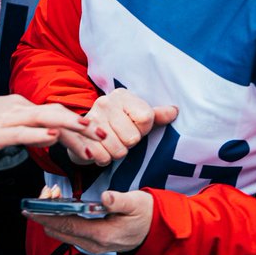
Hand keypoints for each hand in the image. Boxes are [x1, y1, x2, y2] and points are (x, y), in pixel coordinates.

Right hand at [0, 94, 98, 155]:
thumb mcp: (3, 124)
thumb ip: (25, 128)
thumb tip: (47, 136)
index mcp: (21, 105)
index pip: (57, 113)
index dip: (79, 124)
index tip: (97, 134)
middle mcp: (19, 108)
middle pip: (58, 113)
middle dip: (84, 124)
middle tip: (105, 135)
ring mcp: (8, 119)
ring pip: (46, 119)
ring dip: (71, 126)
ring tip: (91, 134)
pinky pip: (22, 132)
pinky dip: (40, 134)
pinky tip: (54, 138)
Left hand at [25, 187, 153, 253]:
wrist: (156, 230)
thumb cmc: (146, 215)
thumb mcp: (136, 203)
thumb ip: (119, 200)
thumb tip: (105, 197)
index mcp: (102, 234)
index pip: (65, 225)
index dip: (45, 216)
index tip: (29, 208)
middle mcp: (93, 243)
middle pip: (58, 230)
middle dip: (45, 213)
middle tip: (45, 192)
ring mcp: (92, 243)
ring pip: (62, 231)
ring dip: (52, 215)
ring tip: (53, 194)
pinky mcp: (92, 240)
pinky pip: (69, 231)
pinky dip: (61, 218)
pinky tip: (62, 204)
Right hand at [60, 88, 177, 166]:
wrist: (83, 133)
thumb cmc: (117, 125)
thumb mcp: (137, 118)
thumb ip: (155, 115)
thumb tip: (175, 111)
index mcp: (122, 95)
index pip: (146, 118)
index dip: (142, 129)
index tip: (133, 126)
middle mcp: (105, 103)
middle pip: (133, 138)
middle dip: (128, 144)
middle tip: (119, 137)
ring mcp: (91, 119)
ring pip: (119, 150)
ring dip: (117, 153)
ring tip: (110, 144)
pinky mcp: (80, 137)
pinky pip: (104, 159)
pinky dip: (104, 159)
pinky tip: (101, 150)